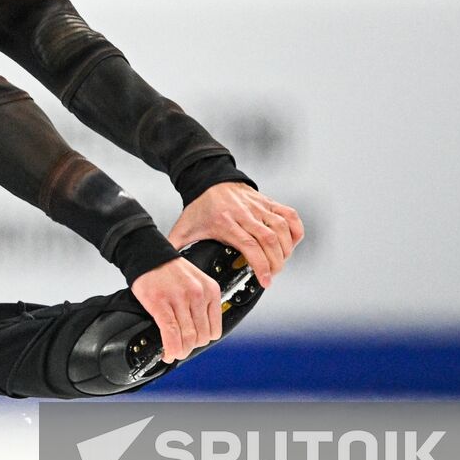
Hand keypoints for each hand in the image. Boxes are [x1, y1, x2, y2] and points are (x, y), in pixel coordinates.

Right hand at [130, 257, 221, 363]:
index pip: (215, 330)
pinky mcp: (161, 304)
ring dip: (180, 351)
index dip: (203, 340)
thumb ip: (201, 304)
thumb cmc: (169, 269)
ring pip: (187, 338)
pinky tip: (167, 352)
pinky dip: (170, 348)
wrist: (147, 254)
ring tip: (173, 352)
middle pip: (201, 337)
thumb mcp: (196, 282)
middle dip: (190, 347)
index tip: (193, 342)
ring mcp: (180, 299)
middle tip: (181, 348)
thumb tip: (198, 331)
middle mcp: (198, 294)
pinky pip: (171, 333)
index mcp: (210, 290)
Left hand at [167, 182, 303, 287]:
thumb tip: (164, 269)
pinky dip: (296, 231)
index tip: (265, 281)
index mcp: (224, 222)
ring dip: (286, 250)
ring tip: (280, 263)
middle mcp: (244, 213)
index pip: (249, 245)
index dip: (260, 265)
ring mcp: (258, 206)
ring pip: (282, 229)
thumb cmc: (198, 207)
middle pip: (269, 240)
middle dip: (275, 263)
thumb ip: (175, 249)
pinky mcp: (268, 202)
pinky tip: (291, 244)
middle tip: (272, 276)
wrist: (208, 178)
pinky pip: (290, 215)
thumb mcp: (184, 229)